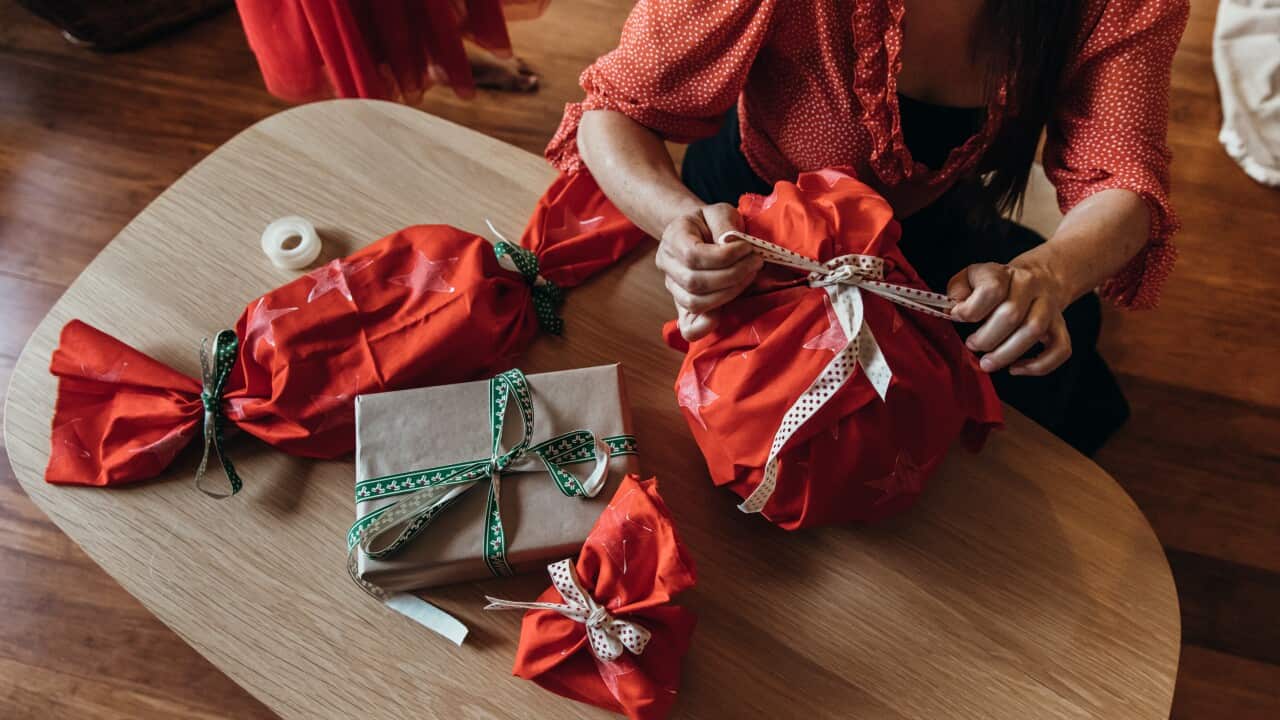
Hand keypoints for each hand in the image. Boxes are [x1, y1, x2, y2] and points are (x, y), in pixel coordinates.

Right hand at [655, 203, 763, 340]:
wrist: (699, 233)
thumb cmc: (711, 223)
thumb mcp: (719, 212)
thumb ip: (724, 224)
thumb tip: (731, 244)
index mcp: (672, 238)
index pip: (693, 256)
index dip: (724, 257)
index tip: (748, 249)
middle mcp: (666, 264)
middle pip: (695, 282)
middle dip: (732, 275)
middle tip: (755, 263)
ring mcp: (673, 287)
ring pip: (696, 302)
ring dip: (729, 293)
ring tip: (749, 276)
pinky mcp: (682, 306)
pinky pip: (689, 326)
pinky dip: (706, 326)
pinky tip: (725, 313)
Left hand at [947, 257, 1071, 375]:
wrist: (1040, 277)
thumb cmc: (999, 284)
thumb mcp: (973, 277)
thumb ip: (957, 290)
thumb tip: (953, 310)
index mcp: (1005, 273)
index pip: (992, 289)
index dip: (972, 309)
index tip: (959, 317)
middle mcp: (1031, 287)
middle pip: (1011, 314)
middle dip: (986, 337)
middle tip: (972, 345)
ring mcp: (1049, 307)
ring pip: (1034, 331)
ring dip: (1006, 353)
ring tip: (987, 363)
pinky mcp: (1060, 327)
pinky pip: (1060, 349)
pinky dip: (1039, 365)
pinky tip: (1016, 369)